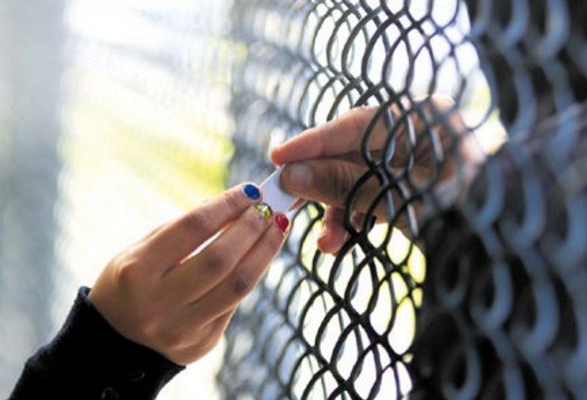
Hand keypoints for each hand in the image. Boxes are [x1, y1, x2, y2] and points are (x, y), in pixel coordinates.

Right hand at [88, 184, 288, 364]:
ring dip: (264, 252)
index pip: (192, 228)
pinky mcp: (201, 344)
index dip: (226, 205)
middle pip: (220, 259)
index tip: (250, 191)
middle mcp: (159, 303)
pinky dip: (250, 274)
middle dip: (251, 228)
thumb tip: (232, 205)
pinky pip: (234, 303)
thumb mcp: (140, 251)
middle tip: (269, 208)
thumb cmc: (130, 283)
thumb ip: (182, 230)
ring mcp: (182, 328)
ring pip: (237, 286)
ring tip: (278, 228)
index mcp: (137, 270)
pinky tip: (261, 254)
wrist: (114, 343)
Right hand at [271, 95, 483, 252]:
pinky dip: (353, 218)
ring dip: (337, 212)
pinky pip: (368, 195)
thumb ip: (345, 185)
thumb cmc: (462, 215)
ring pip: (355, 178)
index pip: (357, 124)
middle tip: (287, 202)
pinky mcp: (404, 185)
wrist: (497, 245)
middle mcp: (413, 133)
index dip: (314, 143)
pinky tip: (339, 242)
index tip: (279, 157)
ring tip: (327, 244)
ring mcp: (409, 159)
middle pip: (350, 153)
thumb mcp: (399, 199)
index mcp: (424, 118)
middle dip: (322, 185)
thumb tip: (292, 175)